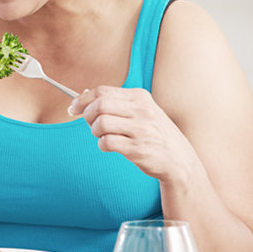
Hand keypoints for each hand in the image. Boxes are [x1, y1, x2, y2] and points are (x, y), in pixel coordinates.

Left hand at [67, 86, 196, 180]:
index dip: (83, 100)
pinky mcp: (138, 149)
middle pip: (99, 105)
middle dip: (87, 116)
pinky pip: (107, 142)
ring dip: (95, 132)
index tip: (74, 108)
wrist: (179, 160)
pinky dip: (102, 145)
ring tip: (103, 136)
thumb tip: (83, 96)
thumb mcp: (142, 111)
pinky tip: (109, 146)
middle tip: (91, 125)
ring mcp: (142, 130)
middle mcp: (142, 111)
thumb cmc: (154, 134)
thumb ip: (117, 103)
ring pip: (101, 123)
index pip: (102, 91)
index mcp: (140, 97)